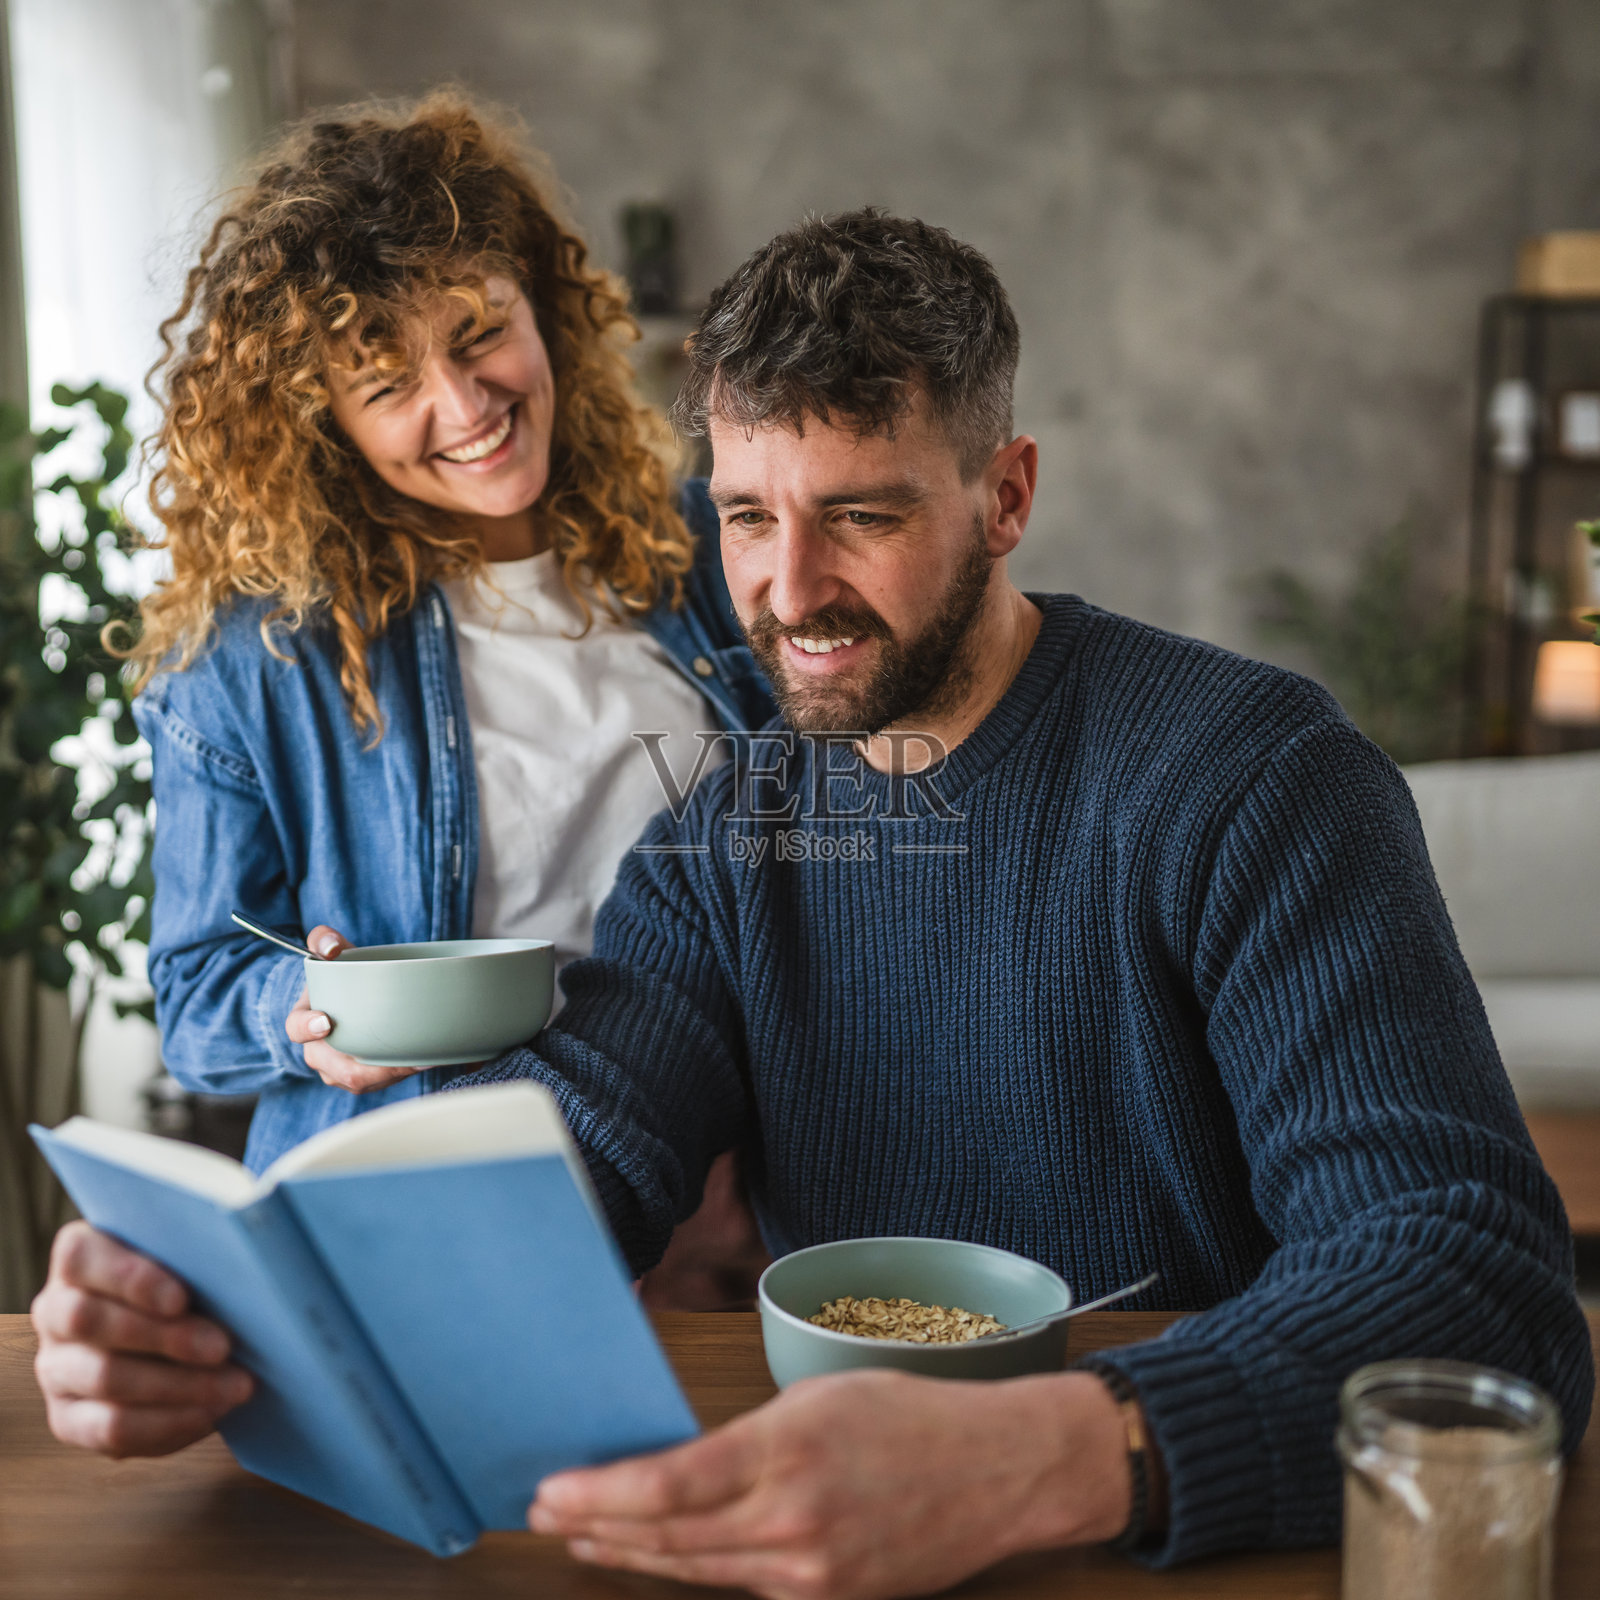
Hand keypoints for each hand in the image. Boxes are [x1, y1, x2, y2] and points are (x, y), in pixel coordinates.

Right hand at [30, 1221, 252, 1456]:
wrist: (193, 1338)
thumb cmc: (197, 1283)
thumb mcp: (194, 1261)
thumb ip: (198, 1254)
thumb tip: (242, 1264)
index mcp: (80, 1258)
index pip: (81, 1257)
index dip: (129, 1278)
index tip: (181, 1299)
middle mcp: (56, 1310)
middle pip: (88, 1320)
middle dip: (164, 1336)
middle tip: (224, 1346)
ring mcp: (56, 1367)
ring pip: (104, 1377)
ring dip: (178, 1385)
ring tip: (236, 1386)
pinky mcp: (68, 1417)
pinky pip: (110, 1429)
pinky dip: (168, 1423)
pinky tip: (212, 1412)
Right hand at [285, 924, 418, 1092]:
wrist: (352, 997)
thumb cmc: (341, 975)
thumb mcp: (332, 953)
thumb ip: (324, 940)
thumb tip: (330, 947)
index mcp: (303, 1022)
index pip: (296, 1029)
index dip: (307, 1028)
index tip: (326, 1022)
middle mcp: (317, 1052)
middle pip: (336, 1069)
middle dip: (366, 1066)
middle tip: (397, 1055)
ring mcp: (337, 1070)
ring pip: (359, 1081)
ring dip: (388, 1074)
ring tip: (419, 1061)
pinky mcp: (361, 1078)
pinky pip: (377, 1084)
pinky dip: (398, 1076)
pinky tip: (423, 1063)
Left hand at [528, 1368, 1131, 1599]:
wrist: (998, 1472)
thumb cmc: (909, 1415)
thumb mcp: (817, 1399)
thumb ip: (746, 1439)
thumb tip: (674, 1464)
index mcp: (787, 1449)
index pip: (668, 1485)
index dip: (600, 1495)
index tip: (553, 1489)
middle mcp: (792, 1520)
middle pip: (669, 1536)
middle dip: (597, 1527)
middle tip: (546, 1514)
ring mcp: (811, 1574)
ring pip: (697, 1569)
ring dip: (633, 1555)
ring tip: (584, 1540)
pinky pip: (744, 1586)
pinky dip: (694, 1570)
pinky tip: (659, 1556)